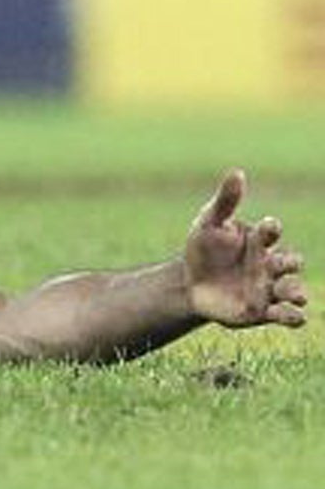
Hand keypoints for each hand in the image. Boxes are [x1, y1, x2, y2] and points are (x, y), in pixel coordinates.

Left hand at [184, 171, 309, 328]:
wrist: (190, 283)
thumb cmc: (203, 248)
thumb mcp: (208, 224)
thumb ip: (225, 202)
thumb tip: (237, 172)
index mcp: (258, 240)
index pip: (271, 231)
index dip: (271, 229)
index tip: (268, 227)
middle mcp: (269, 264)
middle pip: (291, 262)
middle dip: (291, 263)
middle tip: (281, 264)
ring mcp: (268, 288)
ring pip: (294, 291)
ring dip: (297, 292)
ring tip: (296, 296)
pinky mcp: (263, 311)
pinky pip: (285, 315)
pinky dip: (293, 317)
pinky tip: (294, 315)